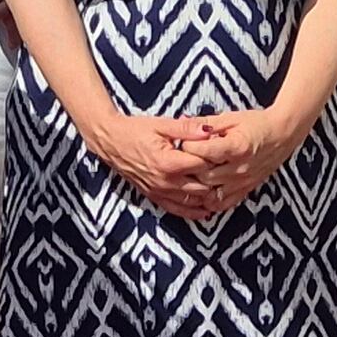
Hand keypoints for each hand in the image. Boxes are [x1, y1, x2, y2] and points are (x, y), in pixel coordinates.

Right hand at [83, 108, 220, 216]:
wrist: (110, 142)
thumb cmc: (135, 130)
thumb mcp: (162, 124)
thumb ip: (187, 129)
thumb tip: (210, 130)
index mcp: (169, 162)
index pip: (203, 166)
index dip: (216, 158)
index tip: (224, 152)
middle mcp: (165, 181)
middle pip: (202, 187)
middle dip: (215, 179)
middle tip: (226, 170)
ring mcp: (159, 192)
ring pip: (192, 202)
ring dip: (208, 197)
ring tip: (221, 189)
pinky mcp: (154, 196)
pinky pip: (177, 210)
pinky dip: (192, 212)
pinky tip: (205, 211)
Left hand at [163, 107, 299, 221]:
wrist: (283, 135)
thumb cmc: (257, 123)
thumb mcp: (231, 118)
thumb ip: (206, 123)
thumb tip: (182, 122)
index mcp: (236, 147)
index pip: (203, 152)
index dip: (188, 146)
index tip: (182, 141)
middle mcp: (240, 168)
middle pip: (204, 176)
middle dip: (190, 168)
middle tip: (182, 159)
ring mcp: (243, 181)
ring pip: (211, 193)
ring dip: (198, 185)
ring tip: (190, 175)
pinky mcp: (246, 189)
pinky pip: (224, 203)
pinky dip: (211, 200)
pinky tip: (203, 191)